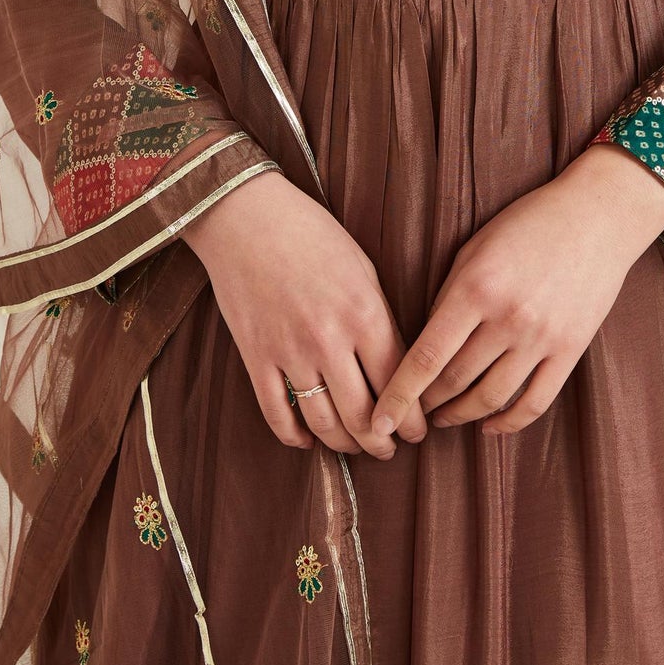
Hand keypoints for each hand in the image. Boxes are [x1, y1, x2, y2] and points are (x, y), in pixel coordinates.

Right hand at [181, 167, 428, 459]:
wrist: (246, 215)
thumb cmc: (311, 232)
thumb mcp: (362, 266)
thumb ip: (379, 316)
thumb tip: (397, 366)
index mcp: (365, 313)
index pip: (399, 384)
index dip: (412, 419)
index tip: (417, 432)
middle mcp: (330, 339)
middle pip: (364, 416)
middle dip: (382, 443)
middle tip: (388, 449)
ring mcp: (289, 352)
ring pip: (324, 424)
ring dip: (344, 445)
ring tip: (355, 446)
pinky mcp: (256, 357)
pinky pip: (278, 416)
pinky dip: (296, 437)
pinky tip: (308, 438)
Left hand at [369, 143, 663, 437]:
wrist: (596, 215)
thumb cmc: (527, 223)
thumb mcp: (475, 248)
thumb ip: (448, 296)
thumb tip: (424, 348)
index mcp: (476, 287)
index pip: (427, 357)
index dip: (400, 396)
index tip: (380, 423)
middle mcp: (508, 317)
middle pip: (455, 381)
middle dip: (426, 405)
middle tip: (411, 414)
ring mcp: (542, 337)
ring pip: (491, 398)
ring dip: (461, 416)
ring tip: (444, 418)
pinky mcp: (571, 350)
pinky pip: (535, 403)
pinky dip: (508, 423)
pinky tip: (488, 426)